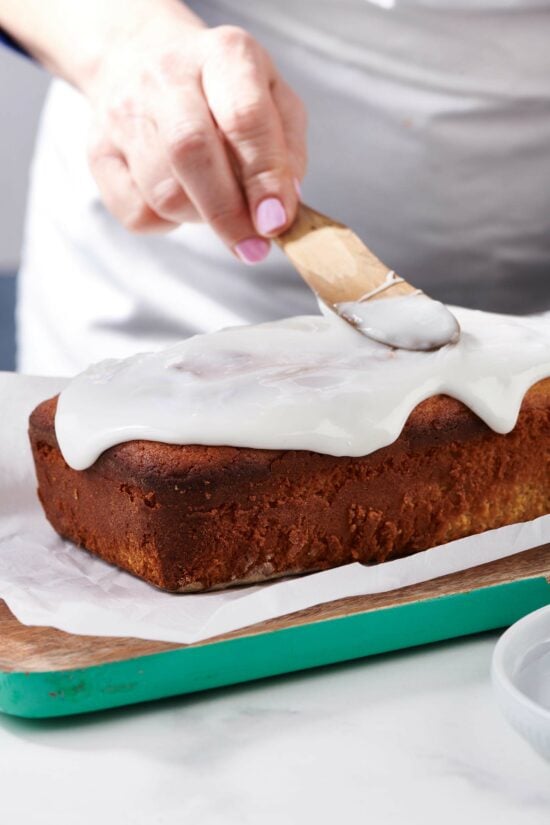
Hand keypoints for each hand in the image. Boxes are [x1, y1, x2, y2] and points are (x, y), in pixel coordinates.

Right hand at [86, 12, 306, 261]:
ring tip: (215, 204)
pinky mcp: (99, 152)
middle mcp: (168, 76)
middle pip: (191, 152)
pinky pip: (136, 213)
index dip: (263, 177)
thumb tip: (280, 208)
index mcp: (224, 55)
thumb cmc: (223, 91)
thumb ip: (287, 153)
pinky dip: (165, 222)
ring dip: (199, 216)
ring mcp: (125, 113)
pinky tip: (179, 199)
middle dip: (227, 213)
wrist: (141, 58)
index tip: (274, 222)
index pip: (245, 118)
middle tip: (252, 247)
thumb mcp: (275, 102)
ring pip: (164, 192)